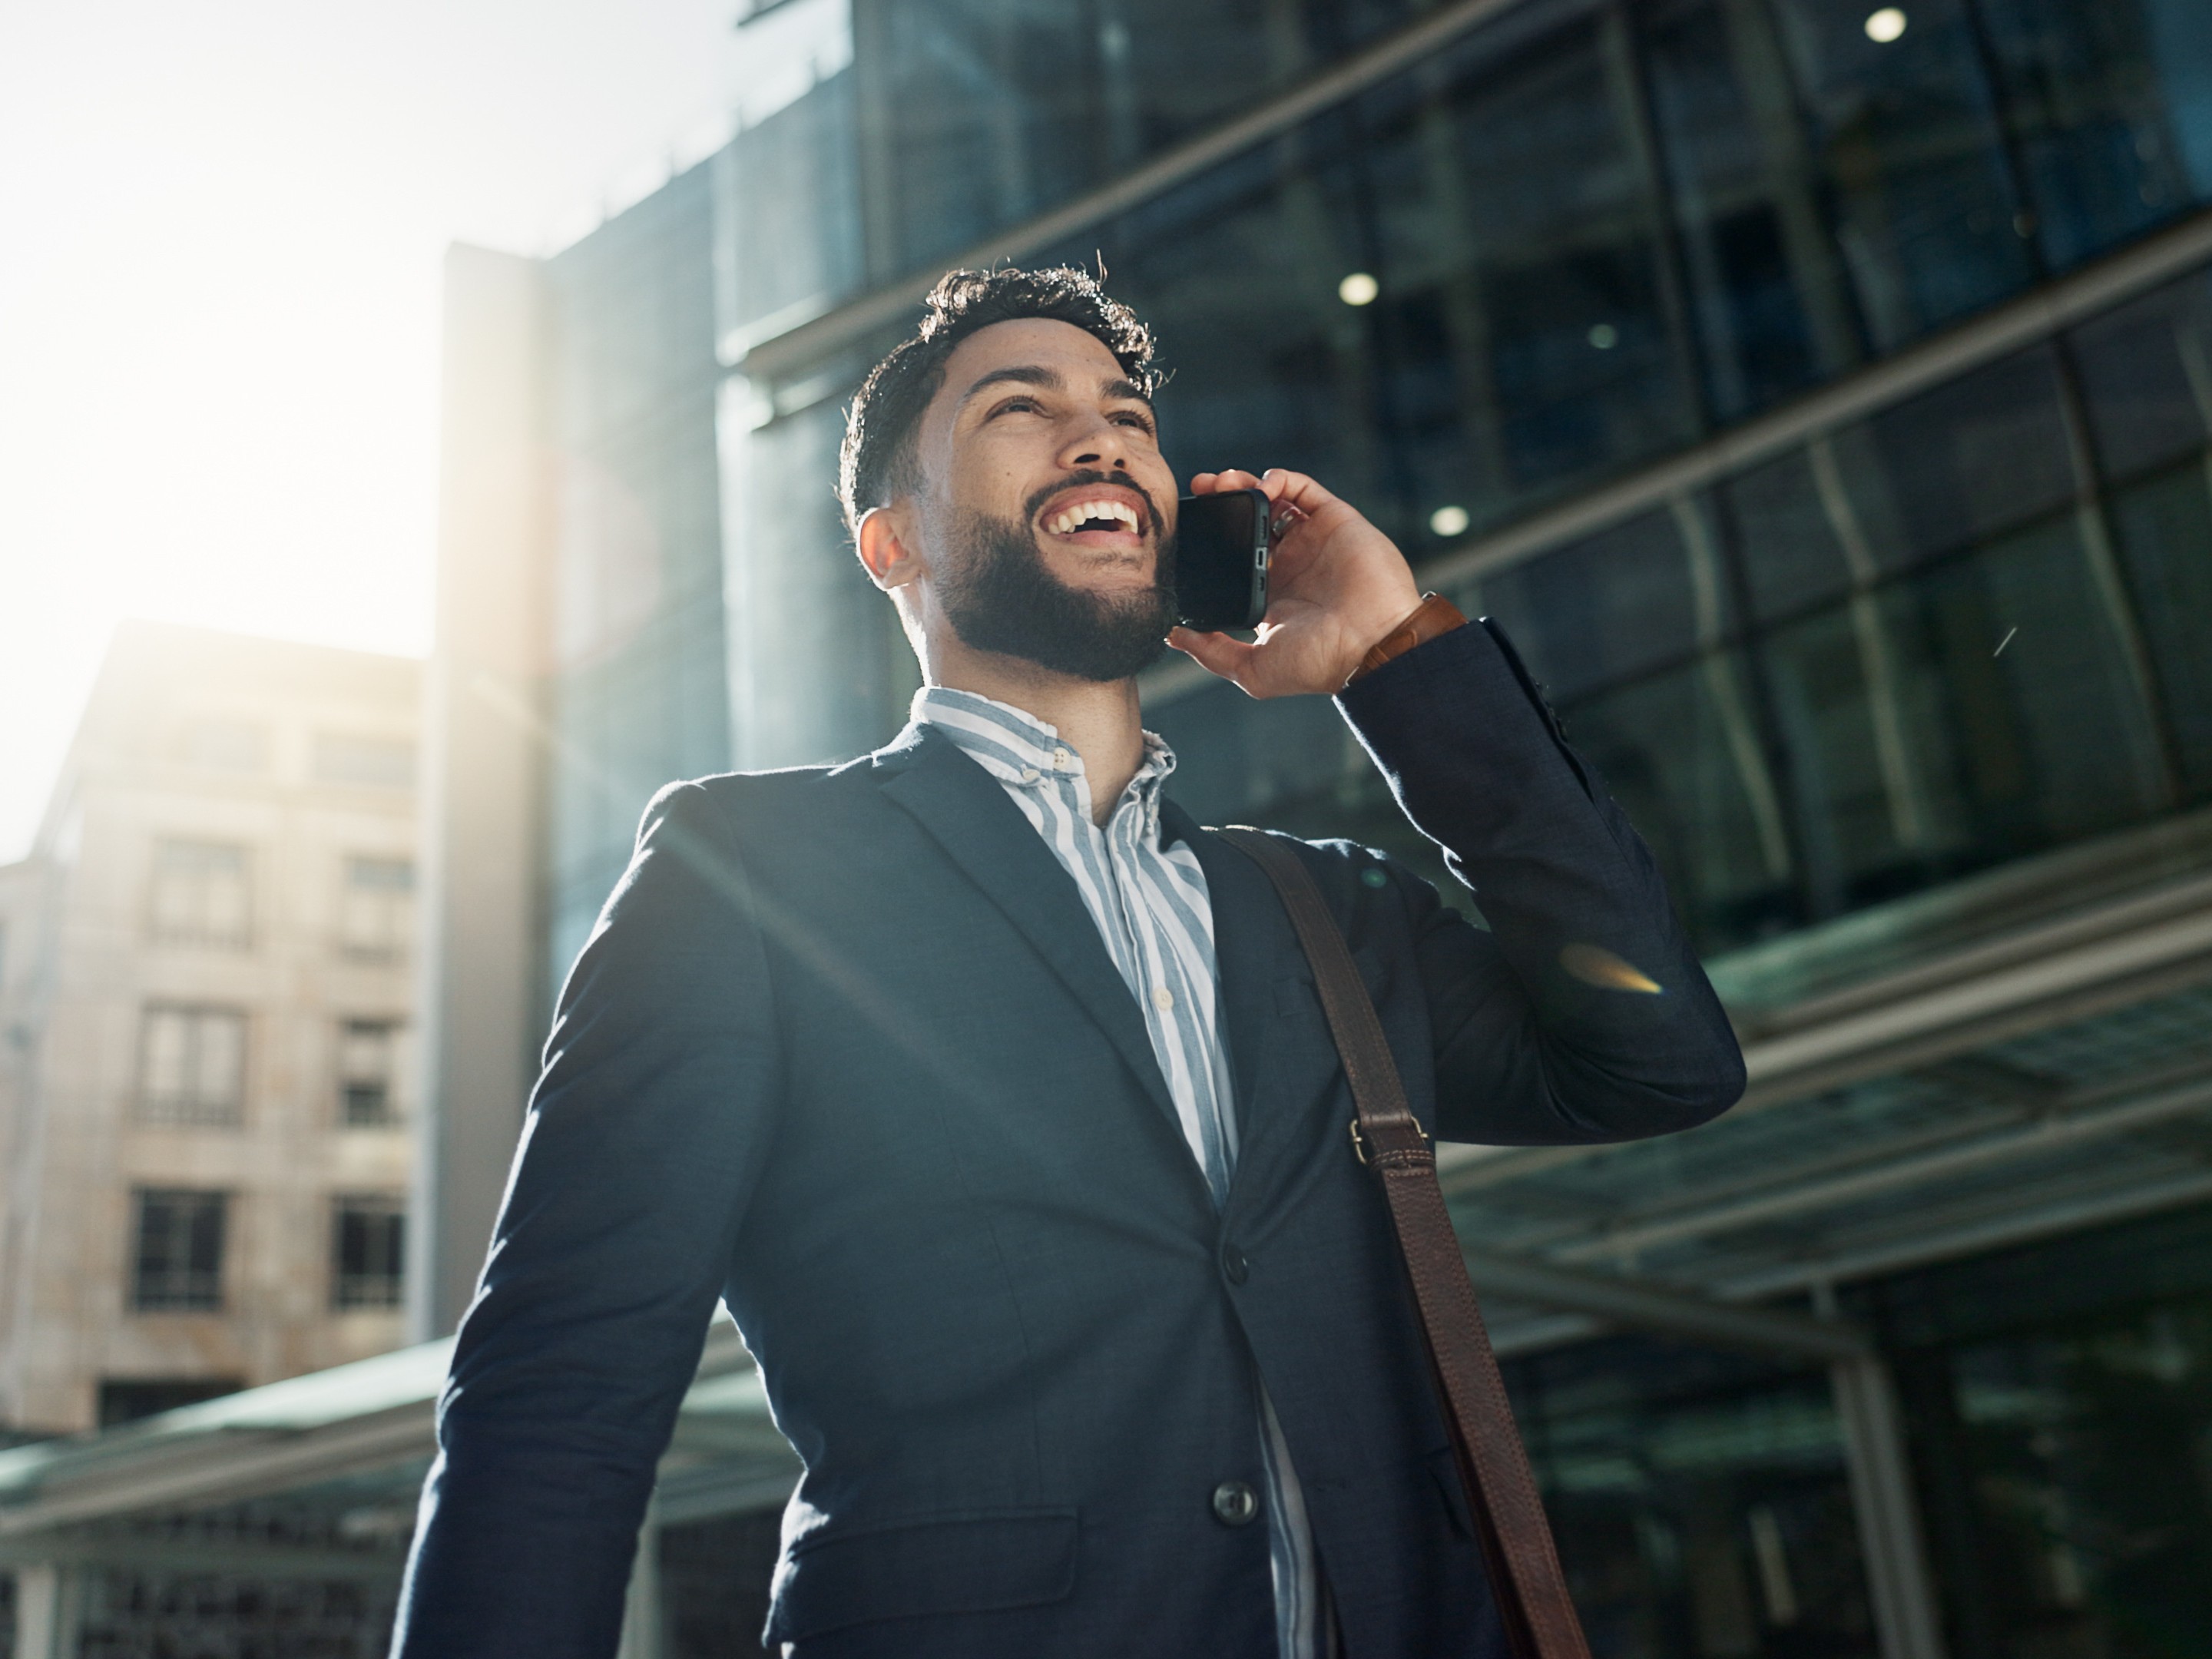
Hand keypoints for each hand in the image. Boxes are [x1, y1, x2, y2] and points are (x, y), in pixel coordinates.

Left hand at [1168, 469, 1423, 697]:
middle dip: (1222, 501)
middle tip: (1199, 491)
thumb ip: (1212, 652)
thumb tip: (1174, 637)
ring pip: (1273, 499)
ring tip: (1220, 482)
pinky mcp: (1336, 520)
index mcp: (1273, 593)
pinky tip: (1259, 487)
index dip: (1212, 537)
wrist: (1370, 647)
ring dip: (1243, 485)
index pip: (1236, 555)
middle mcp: (1293, 563)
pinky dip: (1279, 479)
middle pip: (1250, 521)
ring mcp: (1314, 540)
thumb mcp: (1252, 669)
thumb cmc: (1318, 664)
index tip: (1187, 528)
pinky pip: (1303, 488)